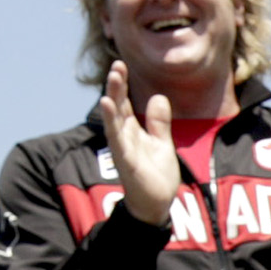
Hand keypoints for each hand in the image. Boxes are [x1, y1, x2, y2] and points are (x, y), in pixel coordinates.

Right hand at [100, 62, 181, 230]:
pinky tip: (108, 107)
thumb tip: (159, 96)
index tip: (120, 64)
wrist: (156, 205)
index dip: (122, 84)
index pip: (124, 102)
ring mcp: (123, 149)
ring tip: (112, 81)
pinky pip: (118, 139)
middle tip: (116, 66)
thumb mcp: (162, 143)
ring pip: (115, 121)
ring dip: (112, 101)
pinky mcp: (127, 162)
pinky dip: (112, 123)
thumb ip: (158, 122)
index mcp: (131, 131)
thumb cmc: (156, 175)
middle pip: (118, 107)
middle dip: (116, 87)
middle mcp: (123, 137)